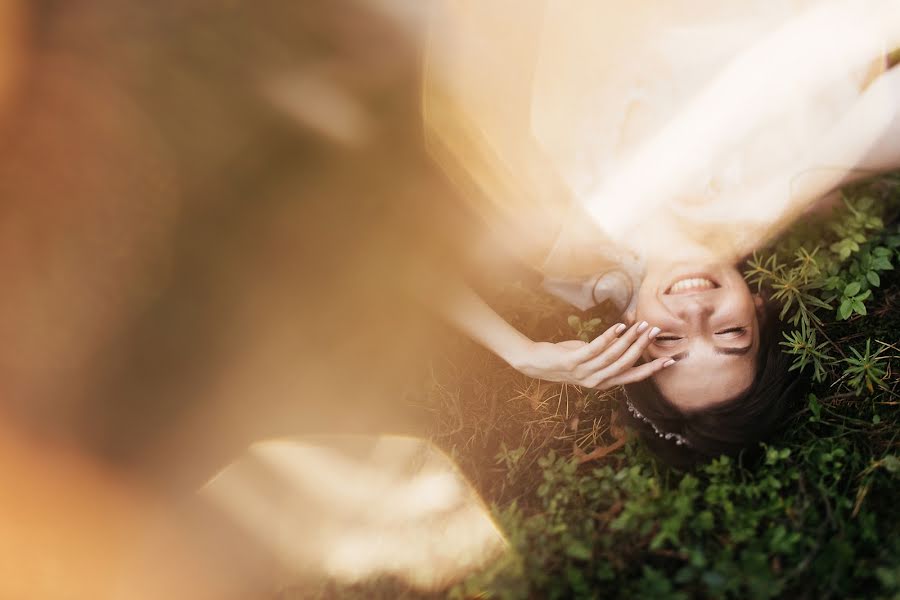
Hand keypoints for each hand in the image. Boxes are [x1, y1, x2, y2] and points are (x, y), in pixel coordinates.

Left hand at [509, 321, 673, 389]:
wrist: (537, 364)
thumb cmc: (566, 358)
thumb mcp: (590, 358)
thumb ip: (607, 354)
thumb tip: (625, 340)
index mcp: (603, 382)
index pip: (633, 377)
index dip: (651, 369)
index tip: (670, 361)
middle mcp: (596, 381)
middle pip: (626, 363)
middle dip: (642, 347)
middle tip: (655, 332)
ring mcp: (584, 372)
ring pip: (613, 355)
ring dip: (629, 339)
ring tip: (641, 325)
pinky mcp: (573, 361)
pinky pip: (595, 348)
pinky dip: (609, 336)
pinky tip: (620, 326)